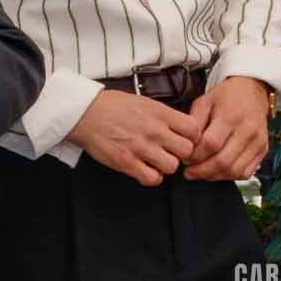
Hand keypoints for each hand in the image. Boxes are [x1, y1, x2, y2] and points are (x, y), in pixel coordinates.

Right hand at [69, 90, 204, 185]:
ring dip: (166, 166)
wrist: (85, 113)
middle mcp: (154, 130)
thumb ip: (164, 115)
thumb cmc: (112, 106)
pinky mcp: (127, 162)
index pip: (194, 129)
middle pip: (187, 150)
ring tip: (157, 160)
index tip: (186, 139)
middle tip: (173, 152)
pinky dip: (151, 177)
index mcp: (159, 113)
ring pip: (172, 167)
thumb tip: (181, 128)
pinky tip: (145, 169)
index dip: (193, 137)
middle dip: (182, 153)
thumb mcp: (144, 102)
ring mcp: (140, 147)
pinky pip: (152, 179)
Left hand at [180, 77, 272, 180]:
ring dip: (214, 176)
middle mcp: (248, 130)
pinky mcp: (263, 150)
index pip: (211, 144)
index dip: (194, 156)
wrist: (252, 91)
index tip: (184, 158)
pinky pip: (245, 173)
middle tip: (188, 172)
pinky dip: (228, 176)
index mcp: (231, 115)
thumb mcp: (204, 101)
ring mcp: (258, 141)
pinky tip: (216, 171)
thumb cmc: (225, 97)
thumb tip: (185, 147)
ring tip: (200, 173)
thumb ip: (194, 123)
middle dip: (202, 171)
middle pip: (223, 161)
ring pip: (234, 171)